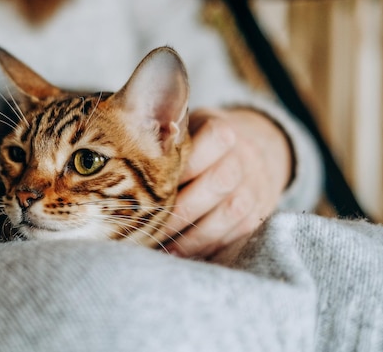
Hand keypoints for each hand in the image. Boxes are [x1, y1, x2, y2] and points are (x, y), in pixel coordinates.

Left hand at [162, 107, 292, 259]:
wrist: (262, 149)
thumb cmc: (206, 141)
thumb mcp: (191, 128)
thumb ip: (167, 141)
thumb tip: (121, 159)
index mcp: (224, 131)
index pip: (209, 144)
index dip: (182, 165)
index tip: (152, 184)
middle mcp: (245, 157)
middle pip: (218, 183)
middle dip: (181, 210)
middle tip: (149, 227)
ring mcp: (256, 186)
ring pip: (229, 213)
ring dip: (194, 236)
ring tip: (164, 248)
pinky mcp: (261, 212)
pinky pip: (237, 233)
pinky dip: (209, 247)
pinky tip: (185, 253)